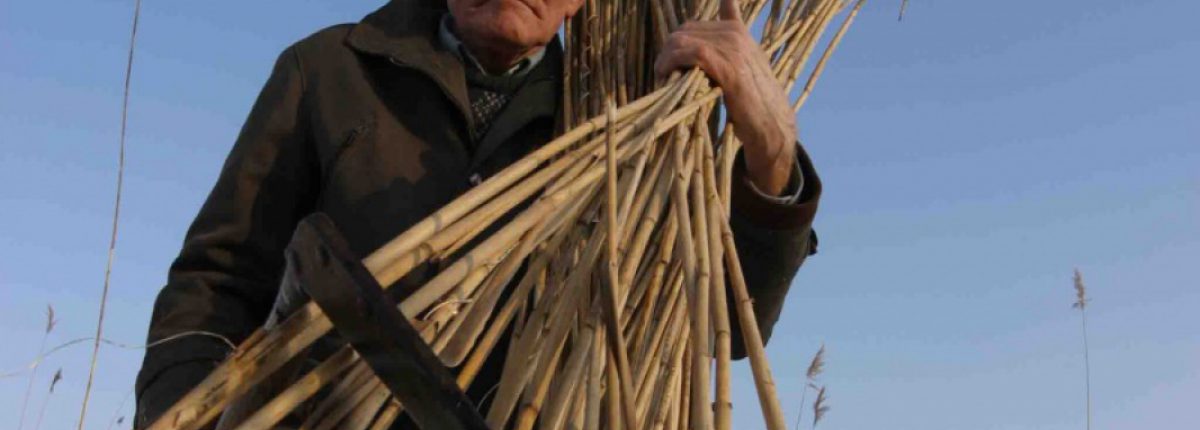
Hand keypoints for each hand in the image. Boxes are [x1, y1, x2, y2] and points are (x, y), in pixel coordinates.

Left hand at [654, 0, 796, 194]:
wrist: (770, 123)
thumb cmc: (752, 100)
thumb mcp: (741, 65)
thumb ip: (726, 43)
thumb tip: (720, 10)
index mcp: (736, 30)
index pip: (692, 26)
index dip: (676, 45)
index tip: (669, 64)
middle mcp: (734, 33)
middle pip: (683, 32)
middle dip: (668, 52)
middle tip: (663, 73)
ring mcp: (732, 47)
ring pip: (681, 41)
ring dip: (665, 59)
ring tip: (663, 77)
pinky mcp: (726, 65)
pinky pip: (688, 54)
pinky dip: (670, 64)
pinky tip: (666, 77)